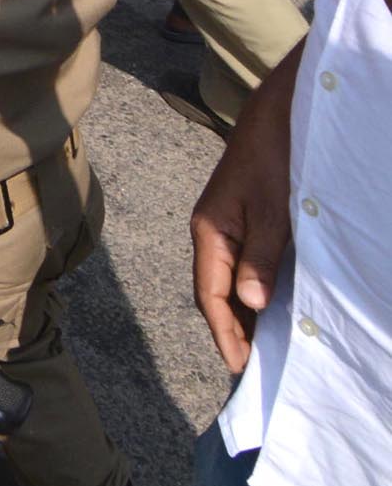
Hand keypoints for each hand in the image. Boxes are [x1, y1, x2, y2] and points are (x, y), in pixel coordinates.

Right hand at [190, 56, 297, 372]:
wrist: (277, 117)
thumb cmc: (272, 160)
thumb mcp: (271, 212)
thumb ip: (260, 258)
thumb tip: (252, 305)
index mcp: (209, 232)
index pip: (209, 294)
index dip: (225, 332)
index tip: (240, 366)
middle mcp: (211, 233)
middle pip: (213, 292)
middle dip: (230, 330)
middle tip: (250, 367)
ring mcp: (226, 227)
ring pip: (227, 281)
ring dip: (241, 313)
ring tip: (259, 348)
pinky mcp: (243, 221)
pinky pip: (241, 266)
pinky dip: (251, 292)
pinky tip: (267, 307)